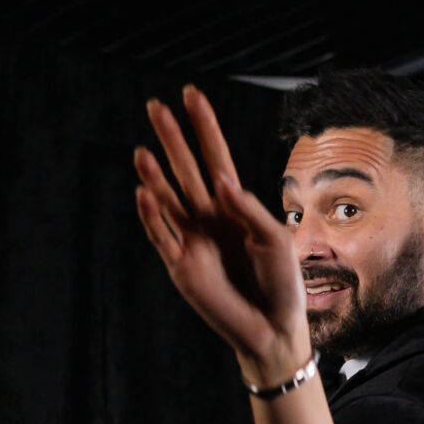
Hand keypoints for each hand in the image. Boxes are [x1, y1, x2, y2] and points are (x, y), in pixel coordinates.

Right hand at [133, 86, 309, 384]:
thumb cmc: (282, 284)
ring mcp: (192, 240)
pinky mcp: (182, 266)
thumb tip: (220, 181)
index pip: (215, 158)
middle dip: (172, 139)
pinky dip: (151, 215)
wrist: (273, 328)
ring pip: (168, 200)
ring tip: (142, 150)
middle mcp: (209, 218)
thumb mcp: (276, 240)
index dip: (204, 128)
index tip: (191, 94)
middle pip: (185, 170)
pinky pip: (162, 236)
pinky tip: (143, 192)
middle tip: (155, 106)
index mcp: (234, 207)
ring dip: (154, 176)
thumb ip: (249, 209)